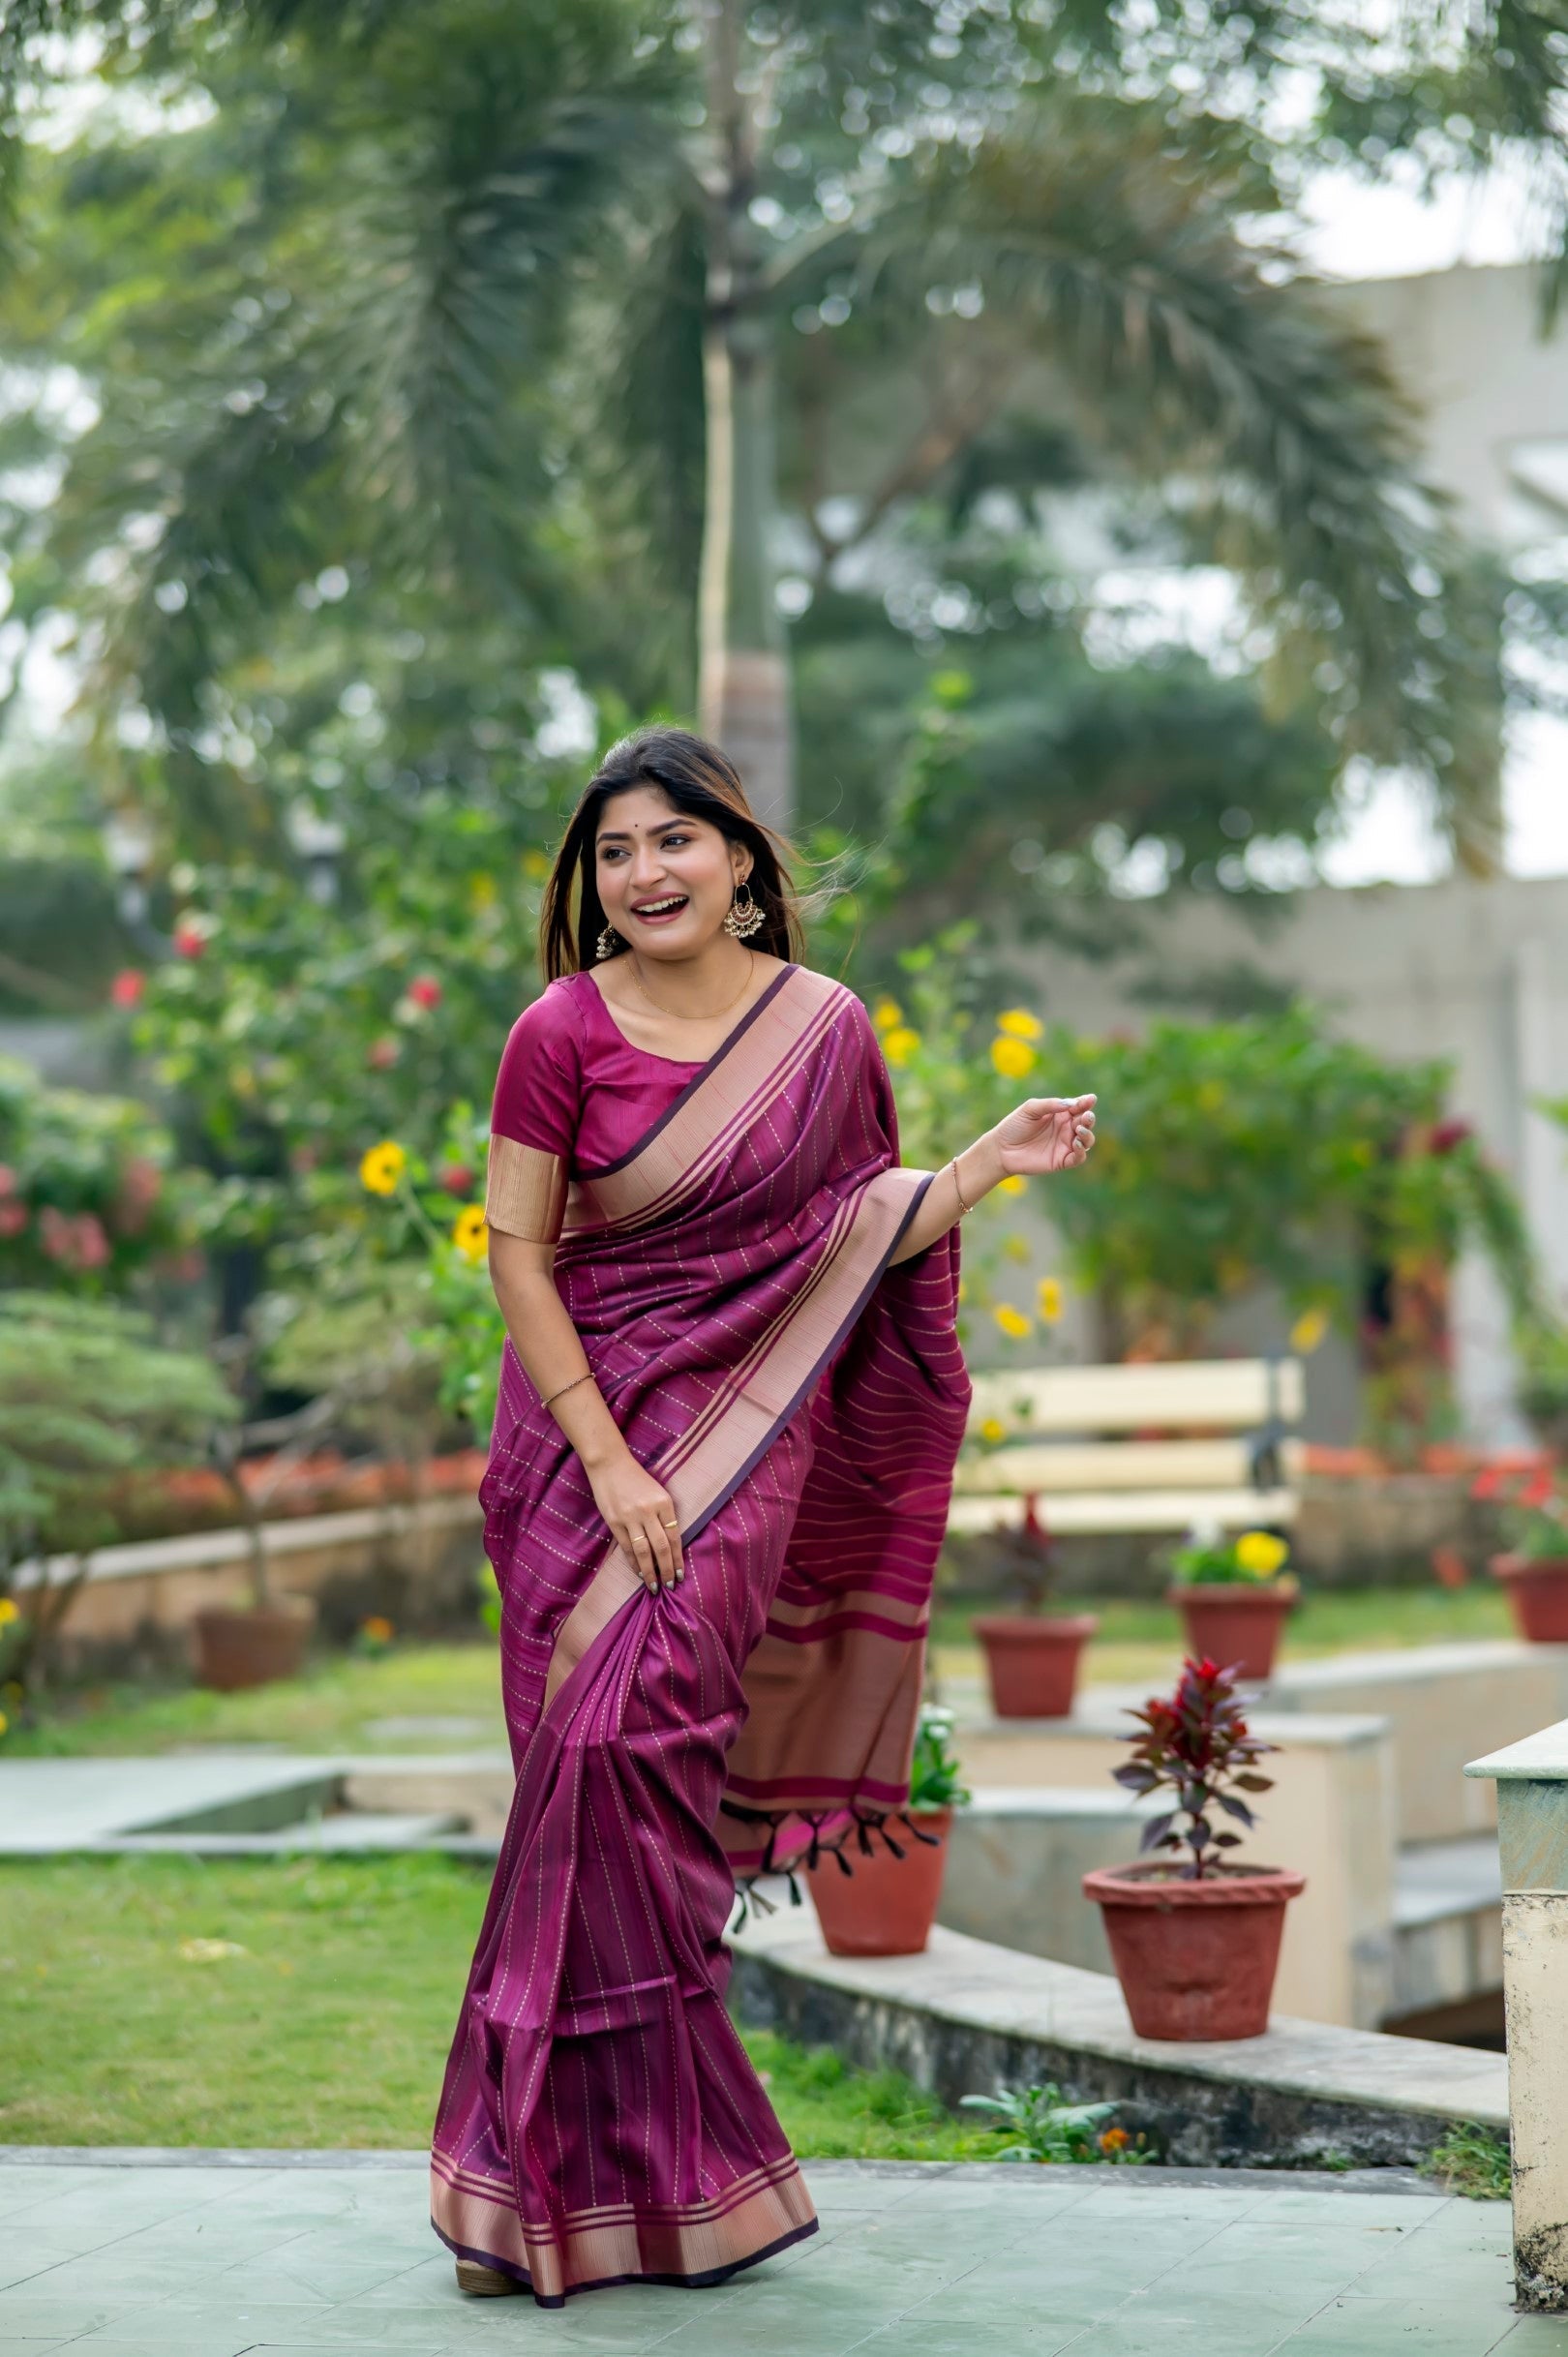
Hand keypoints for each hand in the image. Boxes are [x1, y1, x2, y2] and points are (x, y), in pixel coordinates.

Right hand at [586, 1449, 683, 1590]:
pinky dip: (633, 1563)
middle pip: (661, 1547)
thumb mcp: (658, 1492)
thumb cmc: (637, 1479)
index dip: (677, 1559)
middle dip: (666, 1570)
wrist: (610, 1464)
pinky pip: (627, 1548)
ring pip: (643, 1552)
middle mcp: (648, 1511)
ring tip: (654, 1586)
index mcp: (664, 1502)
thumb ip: (664, 1515)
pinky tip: (638, 1573)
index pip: (674, 1537)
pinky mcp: (614, 1521)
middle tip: (670, 1585)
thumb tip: (670, 1546)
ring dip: (649, 1572)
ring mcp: (630, 1517)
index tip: (680, 1574)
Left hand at [994, 1094, 1096, 1177]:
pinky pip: (1078, 1157)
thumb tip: (1071, 1103)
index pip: (1078, 1106)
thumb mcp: (1030, 1109)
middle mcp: (1065, 1129)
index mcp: (1060, 1114)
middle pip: (1086, 1122)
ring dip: (1087, 1134)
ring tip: (1080, 1129)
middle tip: (1086, 1116)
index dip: (1086, 1102)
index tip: (1090, 1099)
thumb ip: (1050, 1105)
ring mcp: (1065, 1145)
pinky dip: (1082, 1151)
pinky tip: (1076, 1143)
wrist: (1001, 1149)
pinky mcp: (1062, 1160)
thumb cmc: (1014, 1126)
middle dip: (1089, 1118)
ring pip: (1087, 1140)